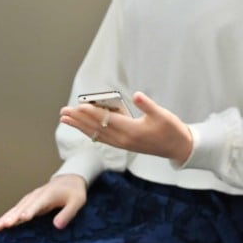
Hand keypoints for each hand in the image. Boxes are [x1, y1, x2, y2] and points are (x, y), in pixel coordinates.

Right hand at [0, 174, 86, 231]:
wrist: (69, 180)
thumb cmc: (74, 192)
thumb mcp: (78, 202)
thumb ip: (68, 213)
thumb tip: (57, 226)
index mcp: (49, 195)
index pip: (39, 203)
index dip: (31, 210)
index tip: (23, 217)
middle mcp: (37, 196)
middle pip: (23, 206)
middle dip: (13, 216)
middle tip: (3, 225)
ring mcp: (31, 199)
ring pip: (16, 208)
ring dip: (5, 217)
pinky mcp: (27, 203)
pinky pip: (15, 210)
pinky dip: (6, 217)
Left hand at [59, 92, 193, 163]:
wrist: (178, 147)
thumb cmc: (171, 129)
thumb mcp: (162, 114)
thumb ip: (148, 105)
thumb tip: (137, 95)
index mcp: (133, 131)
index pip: (107, 121)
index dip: (93, 112)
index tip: (79, 106)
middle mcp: (124, 140)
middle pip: (97, 128)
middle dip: (79, 120)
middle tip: (64, 112)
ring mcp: (123, 143)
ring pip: (97, 134)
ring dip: (81, 126)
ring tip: (67, 120)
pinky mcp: (124, 144)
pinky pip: (103, 138)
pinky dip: (91, 132)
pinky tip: (84, 128)